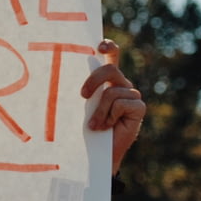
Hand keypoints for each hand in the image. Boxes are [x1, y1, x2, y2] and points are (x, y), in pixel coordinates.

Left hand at [81, 40, 144, 173]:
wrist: (98, 154)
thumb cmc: (86, 129)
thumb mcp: (81, 107)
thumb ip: (83, 92)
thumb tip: (61, 78)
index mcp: (108, 81)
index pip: (112, 56)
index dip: (109, 47)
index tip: (99, 47)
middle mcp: (122, 85)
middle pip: (110, 70)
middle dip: (93, 80)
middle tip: (82, 96)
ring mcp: (132, 95)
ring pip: (111, 93)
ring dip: (99, 112)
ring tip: (94, 126)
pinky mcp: (139, 108)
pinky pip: (121, 104)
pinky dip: (110, 117)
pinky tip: (108, 128)